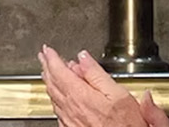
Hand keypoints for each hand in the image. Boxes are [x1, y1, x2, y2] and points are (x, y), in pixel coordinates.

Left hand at [39, 46, 168, 126]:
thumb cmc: (125, 124)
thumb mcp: (118, 94)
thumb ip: (97, 74)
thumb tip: (84, 58)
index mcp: (81, 96)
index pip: (60, 73)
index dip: (52, 59)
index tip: (47, 49)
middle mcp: (72, 109)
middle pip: (53, 84)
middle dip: (47, 67)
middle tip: (43, 56)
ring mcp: (70, 120)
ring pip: (54, 97)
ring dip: (50, 82)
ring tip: (48, 72)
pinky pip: (58, 110)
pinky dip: (55, 97)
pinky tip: (58, 96)